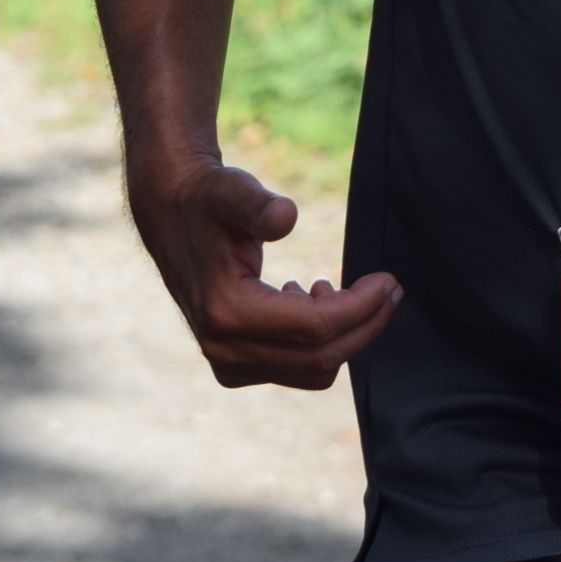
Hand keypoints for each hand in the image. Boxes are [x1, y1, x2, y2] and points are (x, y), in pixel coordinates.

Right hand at [127, 152, 400, 389]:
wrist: (170, 217)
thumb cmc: (207, 198)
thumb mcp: (230, 190)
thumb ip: (257, 204)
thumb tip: (287, 216)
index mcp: (225, 312)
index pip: (315, 328)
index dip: (361, 307)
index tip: (388, 280)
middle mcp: (224, 349)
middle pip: (319, 359)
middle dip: (365, 326)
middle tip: (390, 290)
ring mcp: (227, 364)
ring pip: (311, 371)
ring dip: (342, 336)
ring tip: (334, 287)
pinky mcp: (234, 366)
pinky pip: (295, 370)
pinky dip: (318, 344)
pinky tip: (310, 298)